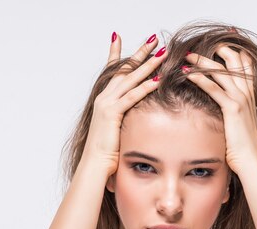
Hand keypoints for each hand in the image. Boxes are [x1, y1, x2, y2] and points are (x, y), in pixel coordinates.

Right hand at [82, 33, 168, 175]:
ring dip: (148, 64)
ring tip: (162, 53)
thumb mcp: (116, 129)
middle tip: (154, 39)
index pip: (112, 71)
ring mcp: (106, 104)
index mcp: (104, 99)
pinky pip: (132, 97)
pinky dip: (145, 88)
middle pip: (124, 69)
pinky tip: (158, 80)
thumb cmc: (106, 151)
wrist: (94, 164)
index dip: (115, 52)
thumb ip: (124, 117)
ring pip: (130, 79)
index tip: (118, 36)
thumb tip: (136, 114)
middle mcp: (104, 97)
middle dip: (140, 53)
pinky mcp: (112, 114)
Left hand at [183, 46, 256, 174]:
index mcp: (251, 95)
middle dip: (217, 49)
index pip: (246, 64)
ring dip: (202, 61)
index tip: (218, 46)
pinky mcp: (233, 108)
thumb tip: (224, 110)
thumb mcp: (240, 124)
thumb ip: (233, 112)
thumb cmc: (244, 147)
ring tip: (187, 55)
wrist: (252, 161)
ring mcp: (241, 99)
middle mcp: (248, 93)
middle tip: (199, 47)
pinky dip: (199, 79)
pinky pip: (213, 88)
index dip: (234, 52)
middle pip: (234, 60)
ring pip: (221, 71)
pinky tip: (187, 74)